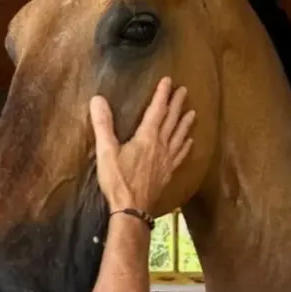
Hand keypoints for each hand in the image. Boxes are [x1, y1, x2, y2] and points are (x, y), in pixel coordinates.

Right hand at [89, 77, 194, 213]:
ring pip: (179, 136)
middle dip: (177, 104)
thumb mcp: (106, 151)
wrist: (132, 210)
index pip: (157, 110)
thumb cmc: (118, 181)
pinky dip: (186, 146)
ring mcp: (167, 160)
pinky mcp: (168, 173)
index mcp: (147, 137)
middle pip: (171, 120)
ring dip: (185, 123)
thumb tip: (98, 99)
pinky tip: (189, 142)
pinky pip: (180, 155)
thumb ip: (103, 124)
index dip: (162, 94)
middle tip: (184, 91)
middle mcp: (161, 146)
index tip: (168, 81)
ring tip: (192, 113)